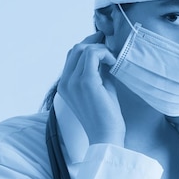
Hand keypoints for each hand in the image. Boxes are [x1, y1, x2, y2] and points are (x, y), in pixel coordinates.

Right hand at [57, 31, 124, 145]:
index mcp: (65, 85)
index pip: (72, 56)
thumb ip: (97, 71)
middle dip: (94, 43)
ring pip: (83, 49)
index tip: (102, 42)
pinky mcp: (86, 82)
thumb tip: (104, 54)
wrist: (106, 135)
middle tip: (109, 46)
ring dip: (101, 50)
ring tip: (113, 59)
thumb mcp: (99, 87)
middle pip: (75, 49)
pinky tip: (113, 62)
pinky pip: (93, 55)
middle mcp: (65, 82)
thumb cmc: (105, 115)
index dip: (87, 45)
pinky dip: (104, 54)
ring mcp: (73, 82)